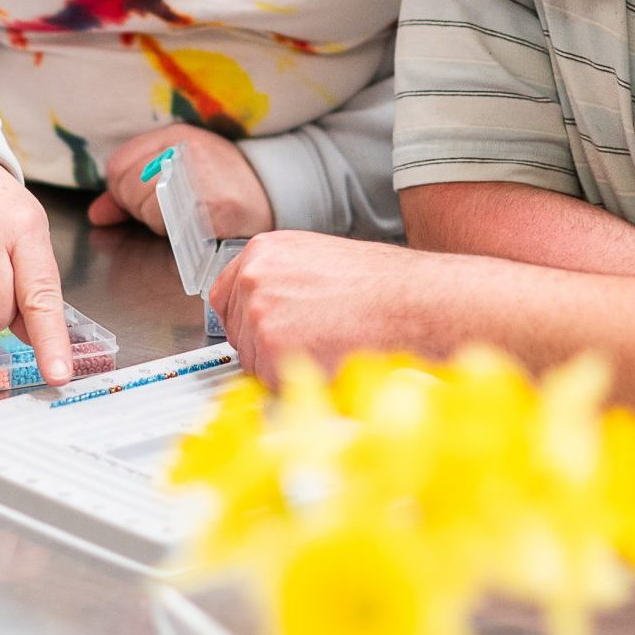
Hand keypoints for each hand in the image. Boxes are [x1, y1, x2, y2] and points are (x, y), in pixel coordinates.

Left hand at [86, 124, 272, 238]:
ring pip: (145, 208)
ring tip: (182, 215)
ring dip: (156, 222)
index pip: (118, 165)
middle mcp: (183, 151)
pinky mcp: (210, 206)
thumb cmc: (219, 179)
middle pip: (128, 188)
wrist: (270, 190)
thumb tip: (97, 214)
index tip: (143, 196)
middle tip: (165, 209)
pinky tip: (192, 225)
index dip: (122, 190)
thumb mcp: (177, 165)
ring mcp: (197, 178)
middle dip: (138, 207)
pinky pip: (169, 226)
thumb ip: (131, 185)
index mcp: (173, 135)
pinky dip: (174, 232)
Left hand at [209, 230, 422, 380]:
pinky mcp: (272, 349)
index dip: (243, 320)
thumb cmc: (379, 284)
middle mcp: (254, 278)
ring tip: (324, 346)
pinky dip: (294, 383)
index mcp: (264, 251)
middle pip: (238, 332)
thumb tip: (266, 308)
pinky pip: (270, 382)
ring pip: (253, 361)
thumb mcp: (318, 260)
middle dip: (265, 346)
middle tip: (308, 342)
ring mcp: (260, 313)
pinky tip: (326, 360)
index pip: (224, 296)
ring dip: (281, 366)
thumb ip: (282, 280)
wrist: (410, 302)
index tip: (255, 332)